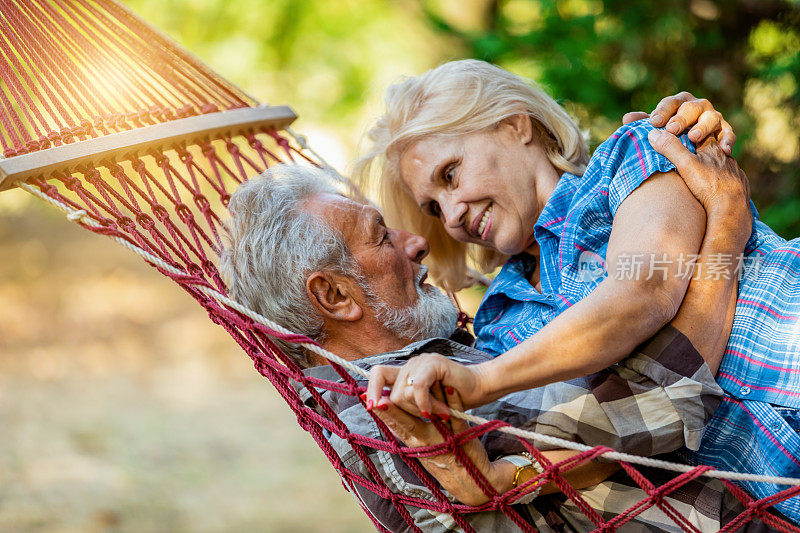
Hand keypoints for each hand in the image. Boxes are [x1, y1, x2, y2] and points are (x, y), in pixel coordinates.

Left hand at [366, 352, 487, 418]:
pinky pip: (418, 387)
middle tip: (427, 416)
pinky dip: (425, 403)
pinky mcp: (433, 363)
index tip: (372, 407)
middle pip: (392, 392)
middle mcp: (410, 365)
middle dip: (408, 412)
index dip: (372, 389)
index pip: (378, 374)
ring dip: (421, 410)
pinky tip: (437, 412)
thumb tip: (377, 406)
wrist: (478, 389)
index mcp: (405, 374)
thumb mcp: (424, 406)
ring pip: (403, 393)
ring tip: (440, 414)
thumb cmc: (452, 401)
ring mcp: (421, 362)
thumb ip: (404, 405)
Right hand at [372, 385, 507, 505]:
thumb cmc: (442, 456)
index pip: (395, 426)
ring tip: (418, 384)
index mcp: (415, 443)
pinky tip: (450, 388)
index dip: (382, 414)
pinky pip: (457, 419)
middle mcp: (426, 444)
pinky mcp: (462, 436)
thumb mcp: (420, 448)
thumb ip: (404, 431)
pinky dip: (454, 403)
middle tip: (379, 399)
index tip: (367, 399)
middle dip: (393, 412)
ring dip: (426, 401)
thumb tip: (385, 412)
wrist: (471, 479)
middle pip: (407, 425)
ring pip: (432, 420)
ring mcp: (444, 441)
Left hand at [622, 91, 735, 154]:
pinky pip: (729, 134)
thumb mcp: (657, 131)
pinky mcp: (725, 131)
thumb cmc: (670, 137)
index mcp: (679, 103)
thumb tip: (627, 119)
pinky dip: (727, 141)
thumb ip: (643, 124)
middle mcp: (698, 106)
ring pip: (712, 118)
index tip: (654, 122)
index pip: (671, 102)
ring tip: (694, 137)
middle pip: (691, 108)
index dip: (663, 111)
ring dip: (704, 126)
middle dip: (681, 118)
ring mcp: (713, 117)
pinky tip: (724, 150)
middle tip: (671, 129)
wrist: (695, 151)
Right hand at [647, 129, 751, 246]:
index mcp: (713, 148)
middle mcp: (725, 157)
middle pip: (712, 147)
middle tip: (688, 153)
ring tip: (700, 172)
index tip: (679, 132)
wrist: (733, 207)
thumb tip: (653, 133)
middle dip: (701, 148)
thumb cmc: (708, 184)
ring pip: (722, 163)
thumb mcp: (685, 164)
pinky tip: (716, 186)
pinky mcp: (740, 185)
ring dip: (712, 164)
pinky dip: (721, 178)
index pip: (701, 132)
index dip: (690, 130)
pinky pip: (730, 177)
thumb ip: (670, 148)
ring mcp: (734, 171)